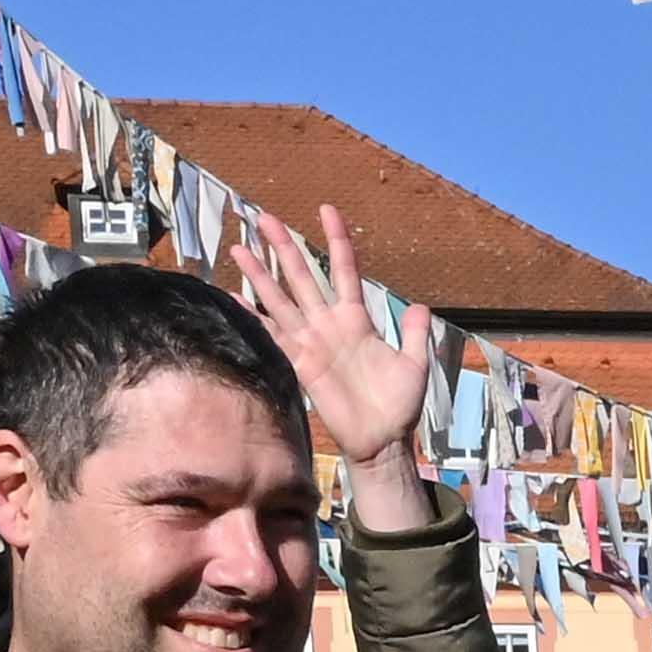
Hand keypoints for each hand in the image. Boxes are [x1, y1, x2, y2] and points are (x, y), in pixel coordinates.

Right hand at [236, 205, 447, 533]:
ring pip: (280, 299)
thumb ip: (413, 333)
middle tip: (262, 216)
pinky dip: (252, 316)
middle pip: (302, 276)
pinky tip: (233, 298)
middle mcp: (329, 325)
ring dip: (259, 274)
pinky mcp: (299, 364)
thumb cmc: (400, 405)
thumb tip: (419, 305)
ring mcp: (311, 342)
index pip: (344, 270)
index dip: (336, 240)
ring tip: (238, 246)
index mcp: (358, 319)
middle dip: (283, 247)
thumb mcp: (415, 364)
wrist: (383, 441)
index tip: (326, 210)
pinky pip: (272, 335)